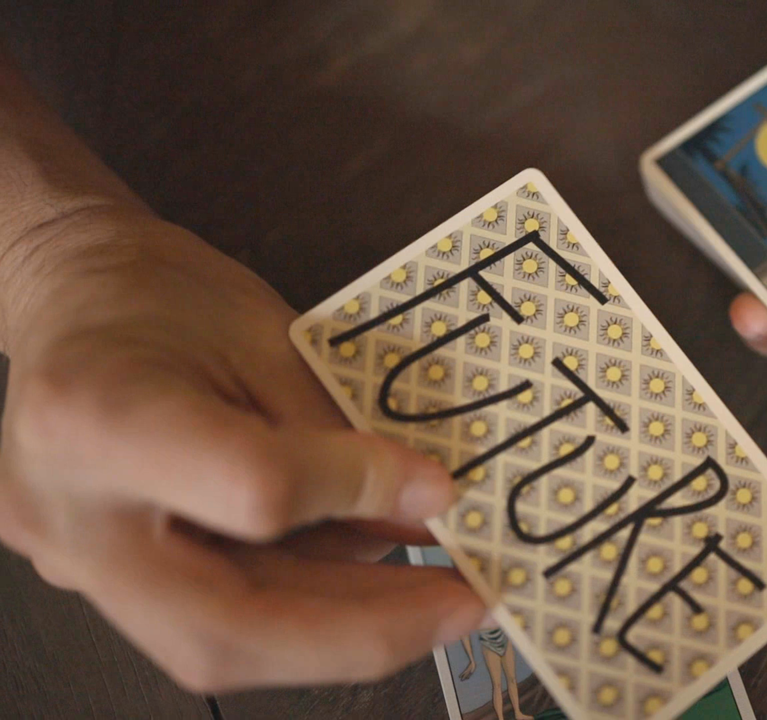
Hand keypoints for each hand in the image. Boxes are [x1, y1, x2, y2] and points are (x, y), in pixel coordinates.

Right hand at [0, 206, 484, 690]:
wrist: (71, 294)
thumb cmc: (160, 293)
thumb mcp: (268, 335)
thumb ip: (340, 434)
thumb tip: (427, 509)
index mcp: (101, 417)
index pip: (253, 490)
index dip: (361, 492)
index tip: (439, 488)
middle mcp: (70, 513)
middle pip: (224, 630)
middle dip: (364, 632)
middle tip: (464, 605)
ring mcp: (77, 561)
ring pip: (220, 647)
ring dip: (345, 632)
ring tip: (434, 598)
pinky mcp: (103, 582)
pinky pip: (215, 621)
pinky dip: (305, 611)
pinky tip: (370, 582)